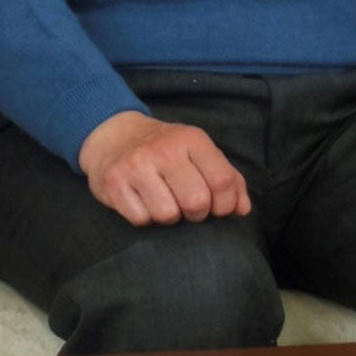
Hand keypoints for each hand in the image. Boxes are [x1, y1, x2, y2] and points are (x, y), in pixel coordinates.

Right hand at [77, 112, 251, 226]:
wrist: (113, 135)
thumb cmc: (164, 149)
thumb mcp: (198, 151)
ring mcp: (137, 166)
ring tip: (163, 200)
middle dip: (196, 213)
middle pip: (197, 202)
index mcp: (192, 139)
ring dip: (169, 216)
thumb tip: (242, 210)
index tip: (218, 208)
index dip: (226, 204)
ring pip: (168, 215)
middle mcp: (164, 150)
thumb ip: (227, 178)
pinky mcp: (114, 183)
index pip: (222, 181)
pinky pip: (140, 220)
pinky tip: (141, 201)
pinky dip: (144, 217)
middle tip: (187, 205)